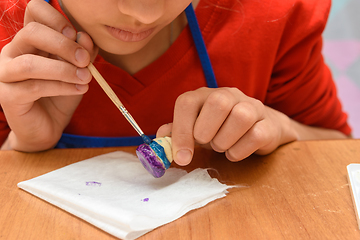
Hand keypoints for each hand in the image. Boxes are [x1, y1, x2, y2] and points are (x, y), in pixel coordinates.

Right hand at [0, 0, 96, 150]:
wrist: (49, 125)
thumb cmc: (62, 93)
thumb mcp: (78, 70)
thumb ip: (82, 53)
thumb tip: (84, 37)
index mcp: (30, 40)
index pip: (34, 11)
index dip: (57, 19)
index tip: (77, 36)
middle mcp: (13, 51)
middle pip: (32, 33)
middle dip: (64, 45)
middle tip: (85, 60)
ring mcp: (6, 73)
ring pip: (31, 63)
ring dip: (64, 70)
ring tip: (87, 78)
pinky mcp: (7, 95)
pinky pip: (34, 87)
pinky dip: (61, 87)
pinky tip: (79, 89)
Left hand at [157, 87, 297, 164]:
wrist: (259, 128)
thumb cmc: (220, 129)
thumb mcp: (195, 129)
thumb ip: (177, 132)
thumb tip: (160, 137)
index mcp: (205, 95)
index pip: (187, 102)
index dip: (181, 130)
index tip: (182, 156)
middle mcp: (229, 95)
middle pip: (218, 102)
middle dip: (207, 131)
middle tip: (207, 143)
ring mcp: (252, 106)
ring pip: (241, 116)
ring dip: (225, 141)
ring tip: (221, 146)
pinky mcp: (268, 124)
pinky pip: (256, 135)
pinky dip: (240, 150)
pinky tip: (234, 151)